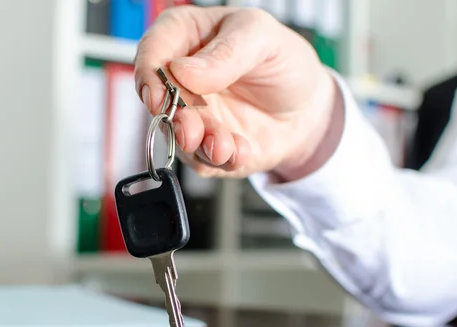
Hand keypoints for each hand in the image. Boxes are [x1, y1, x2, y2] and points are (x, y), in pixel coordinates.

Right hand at [134, 6, 344, 180]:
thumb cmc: (282, 63)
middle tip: (192, 128)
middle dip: (175, 118)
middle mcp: (182, 81)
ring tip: (224, 145)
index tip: (159, 94)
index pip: (152, 50)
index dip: (149, 72)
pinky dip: (221, 159)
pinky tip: (242, 150)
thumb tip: (182, 71)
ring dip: (199, 145)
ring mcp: (192, 117)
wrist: (308, 109)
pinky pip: (202, 160)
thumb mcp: (262, 38)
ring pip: (177, 136)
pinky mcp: (205, 147)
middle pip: (158, 100)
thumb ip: (225, 52)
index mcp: (187, 39)